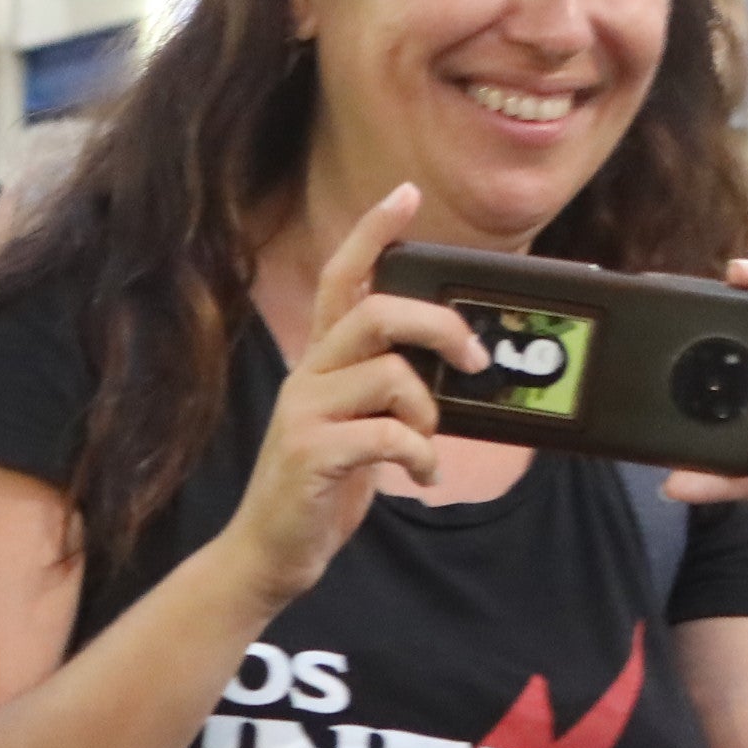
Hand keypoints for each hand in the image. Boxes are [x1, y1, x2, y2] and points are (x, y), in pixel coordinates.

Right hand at [219, 184, 472, 607]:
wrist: (272, 552)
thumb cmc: (325, 485)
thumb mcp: (361, 425)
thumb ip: (392, 389)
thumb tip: (457, 367)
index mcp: (322, 361)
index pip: (340, 277)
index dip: (373, 232)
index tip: (406, 194)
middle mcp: (308, 374)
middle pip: (377, 312)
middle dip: (440, 326)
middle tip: (474, 358)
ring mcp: (304, 412)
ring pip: (390, 374)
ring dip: (429, 413)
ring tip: (426, 446)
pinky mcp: (310, 452)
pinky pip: (388, 435)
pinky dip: (420, 457)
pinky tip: (420, 477)